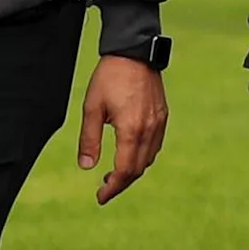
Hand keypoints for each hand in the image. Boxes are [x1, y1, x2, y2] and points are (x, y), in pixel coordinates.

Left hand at [76, 55, 166, 203]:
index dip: (112, 188)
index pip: (124, 171)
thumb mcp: (92, 108)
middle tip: (104, 189)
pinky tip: (129, 154)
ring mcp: (159, 123)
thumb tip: (86, 167)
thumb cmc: (109, 77)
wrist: (134, 52)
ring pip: (148, 159)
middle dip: (121, 183)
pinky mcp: (162, 116)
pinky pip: (155, 146)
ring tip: (114, 173)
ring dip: (132, 171)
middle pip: (138, 169)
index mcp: (131, 130)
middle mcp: (149, 130)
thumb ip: (89, 139)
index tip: (100, 197)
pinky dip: (142, 157)